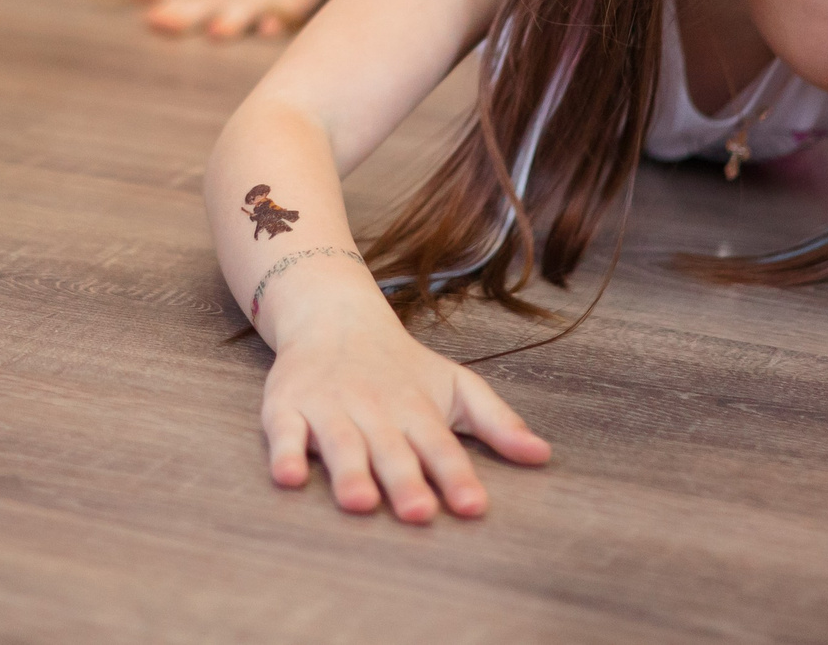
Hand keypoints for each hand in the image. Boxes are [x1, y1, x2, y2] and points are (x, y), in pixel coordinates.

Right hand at [262, 301, 548, 520]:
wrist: (333, 314)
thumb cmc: (402, 365)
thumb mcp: (455, 385)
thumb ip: (497, 422)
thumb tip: (543, 456)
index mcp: (418, 409)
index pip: (442, 446)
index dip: (457, 476)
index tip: (473, 507)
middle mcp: (375, 409)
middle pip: (391, 449)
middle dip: (405, 481)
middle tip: (418, 514)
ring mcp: (329, 407)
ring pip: (341, 443)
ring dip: (349, 472)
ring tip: (360, 503)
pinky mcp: (287, 406)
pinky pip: (283, 431)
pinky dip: (285, 453)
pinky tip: (289, 478)